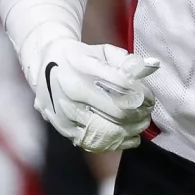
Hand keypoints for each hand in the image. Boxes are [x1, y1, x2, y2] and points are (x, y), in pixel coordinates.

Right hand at [24, 36, 159, 153]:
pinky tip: (128, 137)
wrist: (44, 66)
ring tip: (140, 125)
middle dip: (139, 114)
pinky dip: (115, 143)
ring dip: (130, 130)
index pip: (123, 85)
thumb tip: (151, 68)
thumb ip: (127, 60)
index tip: (149, 97)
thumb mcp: (102, 51)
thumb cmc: (80, 58)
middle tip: (147, 113)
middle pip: (118, 110)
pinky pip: (93, 142)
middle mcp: (72, 89)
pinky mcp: (62, 127)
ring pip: (108, 130)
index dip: (142, 94)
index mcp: (83, 66)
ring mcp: (65, 110)